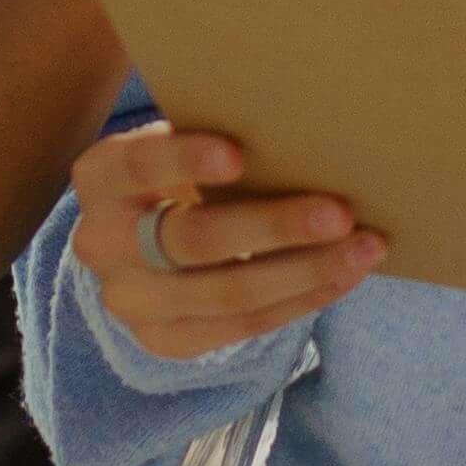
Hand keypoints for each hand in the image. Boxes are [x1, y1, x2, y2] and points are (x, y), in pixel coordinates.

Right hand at [72, 116, 382, 364]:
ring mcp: (130, 301)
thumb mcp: (180, 143)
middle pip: (191, 240)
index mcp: (100, 178)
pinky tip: (343, 276)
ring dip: (304, 271)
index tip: (240, 154)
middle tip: (340, 212)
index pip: (137, 166)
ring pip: (226, 293)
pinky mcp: (163, 341)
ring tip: (365, 248)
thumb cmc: (182, 172)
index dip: (184, 161)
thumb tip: (306, 124)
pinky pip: (242, 327)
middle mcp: (101, 244)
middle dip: (273, 226)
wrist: (142, 240)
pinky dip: (300, 300)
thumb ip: (216, 132)